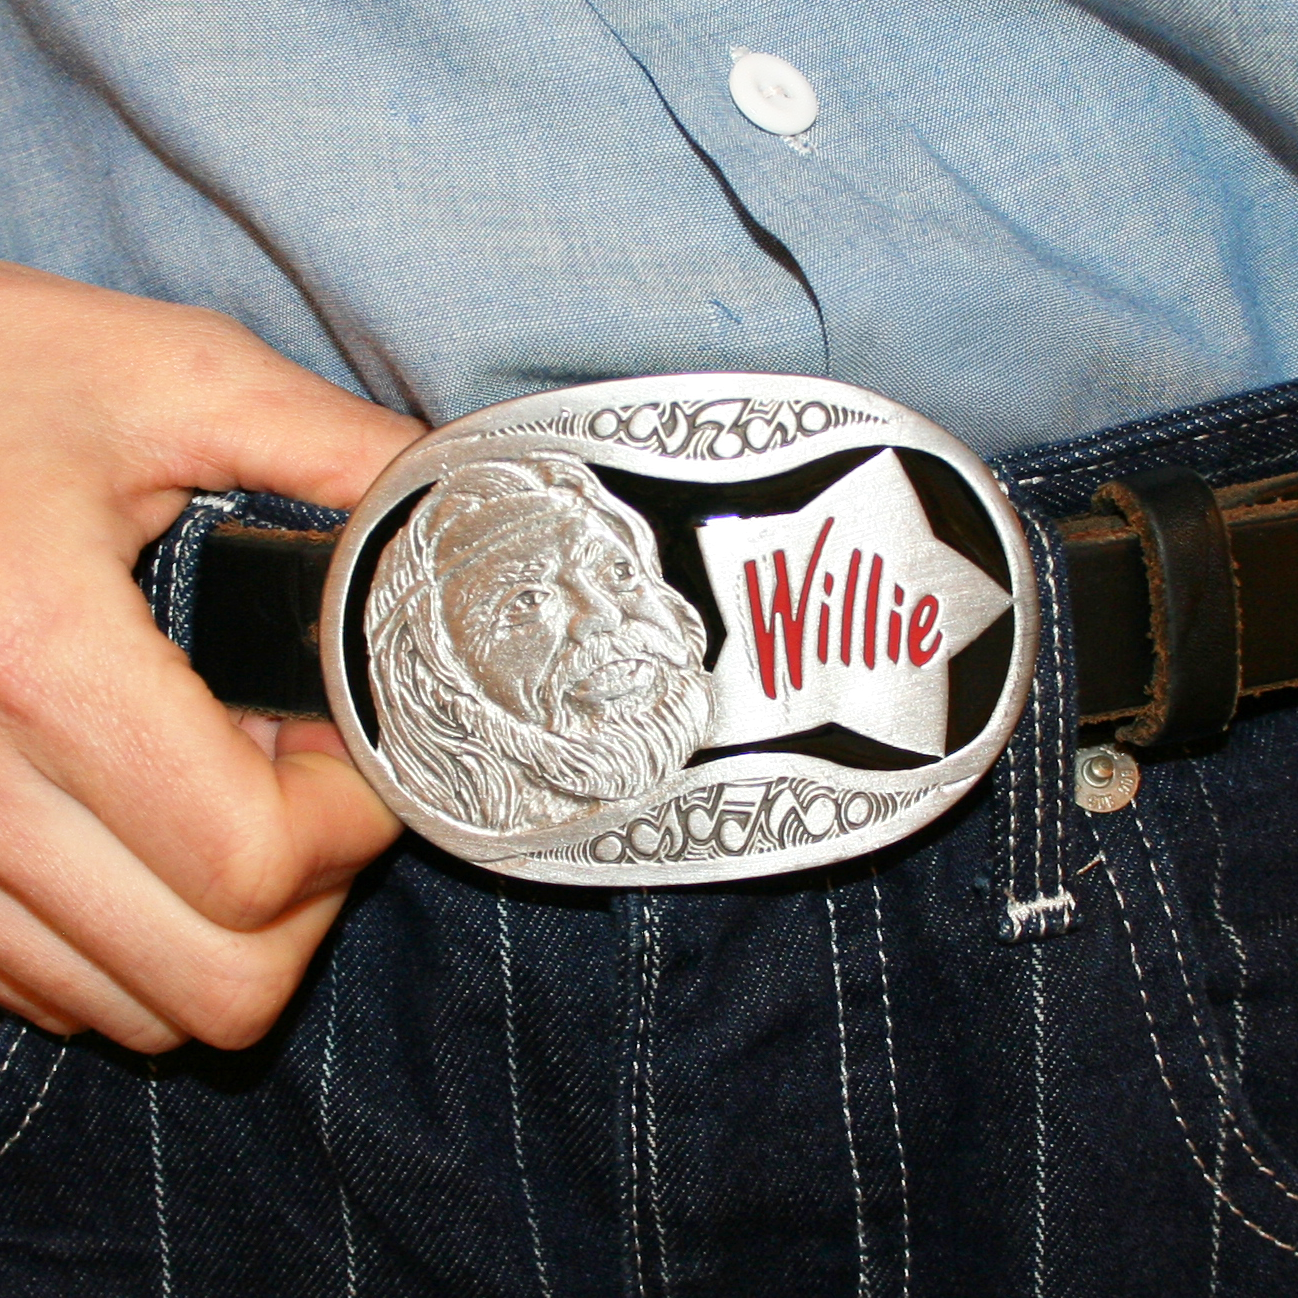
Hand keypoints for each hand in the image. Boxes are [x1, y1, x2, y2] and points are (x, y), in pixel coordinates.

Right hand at [0, 262, 421, 1051]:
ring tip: (234, 791)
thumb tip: (454, 511)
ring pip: (136, 1007)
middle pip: (215, 981)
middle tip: (318, 782)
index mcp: (40, 661)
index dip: (358, 823)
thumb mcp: (176, 374)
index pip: (256, 862)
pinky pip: (54, 988)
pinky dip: (139, 937)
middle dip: (314, 896)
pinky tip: (148, 821)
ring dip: (232, 927)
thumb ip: (339, 450)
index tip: (367, 745)